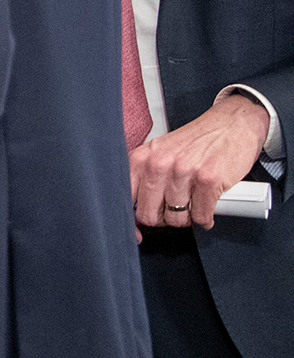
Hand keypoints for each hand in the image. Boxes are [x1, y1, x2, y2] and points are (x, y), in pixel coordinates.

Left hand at [130, 92, 269, 230]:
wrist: (232, 124)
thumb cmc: (196, 141)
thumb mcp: (161, 153)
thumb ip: (146, 177)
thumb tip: (135, 212)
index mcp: (141, 158)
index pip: (125, 198)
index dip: (131, 222)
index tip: (138, 233)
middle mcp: (158, 164)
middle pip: (149, 215)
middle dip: (163, 220)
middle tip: (175, 212)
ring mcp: (183, 172)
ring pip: (176, 219)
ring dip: (187, 218)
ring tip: (193, 204)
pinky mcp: (208, 180)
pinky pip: (201, 216)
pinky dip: (205, 218)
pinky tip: (208, 208)